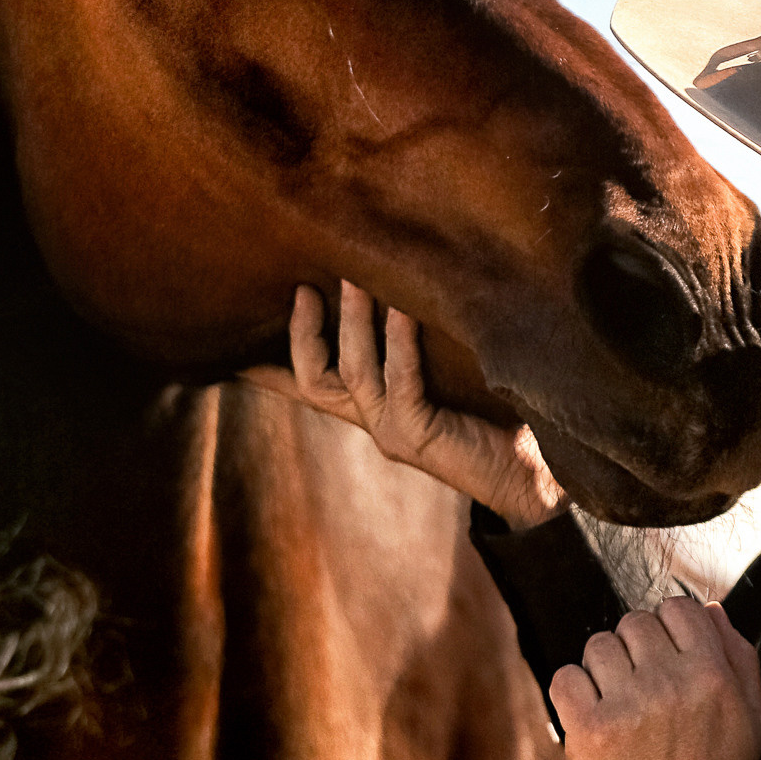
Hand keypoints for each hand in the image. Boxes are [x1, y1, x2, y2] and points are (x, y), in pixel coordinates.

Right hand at [241, 281, 568, 528]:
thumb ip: (422, 346)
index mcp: (375, 410)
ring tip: (356, 278)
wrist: (532, 482)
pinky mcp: (420, 435)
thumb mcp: (449, 376)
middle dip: (304, 330)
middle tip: (306, 284)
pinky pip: (400, 381)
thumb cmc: (498, 421)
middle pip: (313, 376)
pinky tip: (402, 310)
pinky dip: (399, 343)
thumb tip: (413, 285)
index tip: (227, 344)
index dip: (267, 366)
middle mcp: (375, 421)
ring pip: (352, 372)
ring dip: (354, 322)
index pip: (308, 385)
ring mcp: (393, 431)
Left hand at [550, 597, 760, 759]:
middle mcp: (670, 683)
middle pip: (634, 623)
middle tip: (642, 687)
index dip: (669, 628)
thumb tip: (709, 609)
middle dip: (635, 650)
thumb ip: (738, 657)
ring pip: (598, 646)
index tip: (666, 656)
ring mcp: (627, 706)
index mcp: (712, 674)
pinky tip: (592, 714)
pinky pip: (565, 678)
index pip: (678, 608)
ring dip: (604, 670)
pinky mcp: (590, 730)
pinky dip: (573, 692)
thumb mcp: (752, 717)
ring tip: (619, 704)